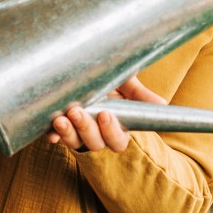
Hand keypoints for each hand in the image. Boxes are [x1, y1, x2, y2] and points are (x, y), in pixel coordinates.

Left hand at [47, 76, 166, 152]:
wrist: (84, 69)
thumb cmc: (109, 78)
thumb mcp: (126, 83)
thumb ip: (140, 95)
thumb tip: (163, 104)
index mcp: (117, 127)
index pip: (118, 141)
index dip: (111, 132)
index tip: (105, 115)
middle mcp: (98, 134)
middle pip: (95, 143)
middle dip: (86, 129)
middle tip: (78, 111)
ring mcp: (78, 134)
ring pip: (74, 143)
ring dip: (68, 133)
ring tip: (60, 119)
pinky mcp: (60, 130)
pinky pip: (56, 138)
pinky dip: (53, 136)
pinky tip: (50, 132)